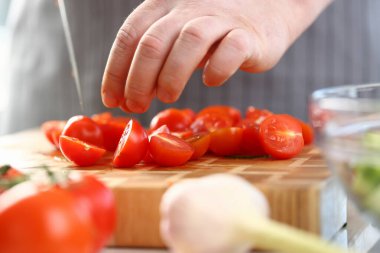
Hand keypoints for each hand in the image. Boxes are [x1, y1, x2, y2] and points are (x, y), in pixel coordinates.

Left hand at [101, 0, 330, 112]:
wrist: (265, 11)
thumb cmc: (213, 32)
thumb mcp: (177, 38)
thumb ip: (155, 60)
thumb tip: (127, 96)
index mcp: (164, 5)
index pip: (129, 36)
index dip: (116, 71)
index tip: (112, 100)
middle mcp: (188, 7)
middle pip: (153, 42)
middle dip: (138, 80)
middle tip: (136, 107)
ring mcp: (220, 18)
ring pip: (189, 42)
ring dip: (171, 75)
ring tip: (167, 97)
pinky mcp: (248, 34)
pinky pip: (231, 50)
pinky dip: (217, 69)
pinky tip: (211, 80)